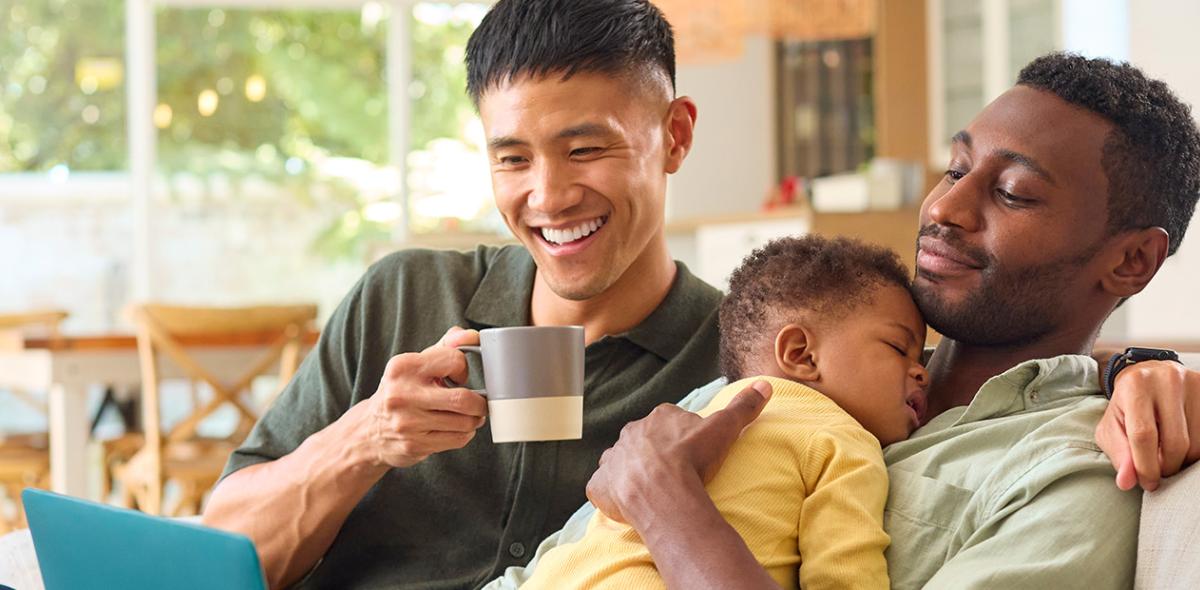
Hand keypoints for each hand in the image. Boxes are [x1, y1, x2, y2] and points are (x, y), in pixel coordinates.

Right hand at [367, 327, 488, 467]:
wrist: (369, 430)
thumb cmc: (401, 391)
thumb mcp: (416, 363)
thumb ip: (446, 346)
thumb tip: (472, 336)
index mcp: (403, 366)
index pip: (454, 360)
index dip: (463, 369)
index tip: (459, 377)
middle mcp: (402, 394)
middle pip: (463, 399)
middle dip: (479, 402)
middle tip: (478, 402)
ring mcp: (408, 422)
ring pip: (464, 422)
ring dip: (474, 419)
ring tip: (468, 415)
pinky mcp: (414, 445)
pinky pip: (457, 439)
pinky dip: (465, 433)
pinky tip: (456, 428)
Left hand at [586, 381, 771, 524]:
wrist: (662, 491)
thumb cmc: (693, 459)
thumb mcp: (724, 429)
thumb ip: (742, 407)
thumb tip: (765, 385)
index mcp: (658, 418)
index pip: (669, 422)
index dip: (681, 438)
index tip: (691, 453)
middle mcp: (631, 433)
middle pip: (643, 441)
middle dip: (654, 454)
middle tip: (673, 474)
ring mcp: (612, 459)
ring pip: (621, 462)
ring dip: (630, 472)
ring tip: (650, 490)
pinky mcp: (599, 485)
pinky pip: (603, 488)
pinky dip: (610, 494)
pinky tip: (626, 504)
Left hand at [1095, 360, 1199, 490]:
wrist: (1148, 376)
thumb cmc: (1127, 406)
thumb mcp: (1112, 427)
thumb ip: (1118, 453)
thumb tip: (1127, 482)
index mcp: (1136, 386)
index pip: (1143, 435)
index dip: (1145, 466)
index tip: (1148, 483)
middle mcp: (1167, 381)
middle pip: (1175, 442)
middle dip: (1167, 467)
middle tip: (1159, 472)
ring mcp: (1193, 385)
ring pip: (1196, 443)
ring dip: (1183, 461)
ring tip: (1168, 457)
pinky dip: (1195, 451)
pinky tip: (1182, 448)